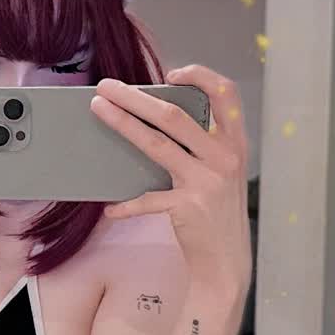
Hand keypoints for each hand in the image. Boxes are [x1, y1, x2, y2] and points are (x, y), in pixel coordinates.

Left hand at [89, 66, 253, 300]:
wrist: (227, 262)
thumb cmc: (218, 213)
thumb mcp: (223, 173)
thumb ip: (203, 147)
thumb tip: (158, 120)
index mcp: (235, 144)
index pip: (226, 95)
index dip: (201, 76)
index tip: (173, 72)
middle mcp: (224, 157)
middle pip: (175, 115)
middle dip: (137, 96)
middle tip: (108, 86)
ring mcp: (206, 181)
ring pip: (156, 143)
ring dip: (122, 124)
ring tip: (99, 110)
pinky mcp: (187, 206)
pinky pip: (147, 199)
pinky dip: (126, 204)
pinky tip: (110, 207)